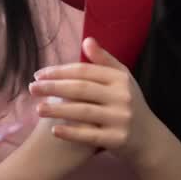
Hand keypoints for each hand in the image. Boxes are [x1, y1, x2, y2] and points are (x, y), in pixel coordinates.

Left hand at [29, 37, 165, 166]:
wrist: (149, 138)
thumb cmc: (129, 104)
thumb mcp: (122, 79)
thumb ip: (104, 60)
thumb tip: (87, 40)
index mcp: (120, 79)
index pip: (85, 71)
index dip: (60, 71)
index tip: (38, 74)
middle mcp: (122, 97)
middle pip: (81, 89)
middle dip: (53, 87)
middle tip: (31, 88)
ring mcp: (120, 119)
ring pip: (83, 112)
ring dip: (58, 109)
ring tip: (38, 108)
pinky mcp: (118, 140)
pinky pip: (89, 136)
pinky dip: (71, 133)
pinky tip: (54, 130)